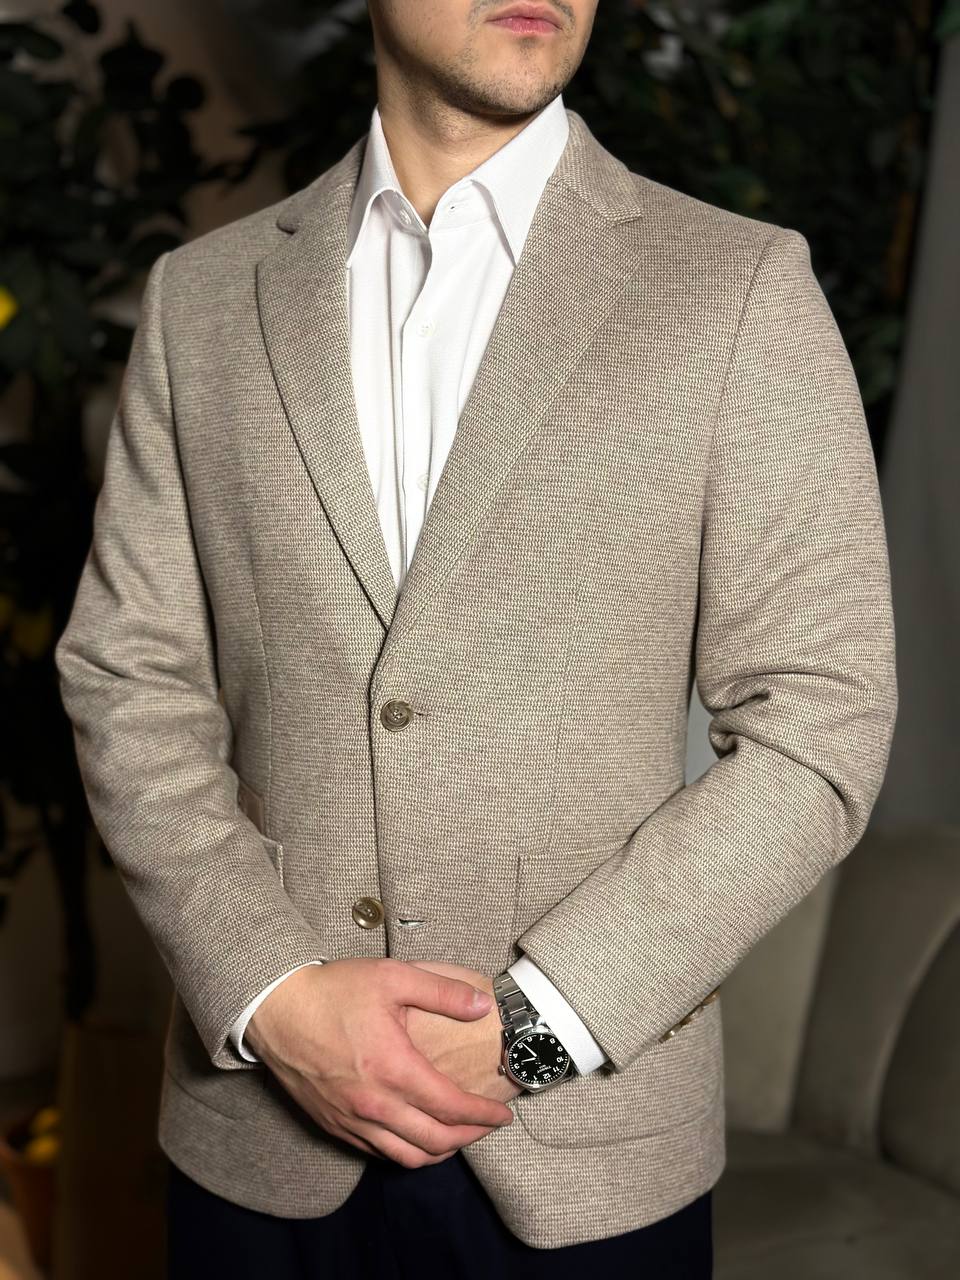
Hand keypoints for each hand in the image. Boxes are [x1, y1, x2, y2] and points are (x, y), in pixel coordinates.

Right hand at [245, 958, 514, 1168]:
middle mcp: (374, 1104)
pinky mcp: (332, 1125)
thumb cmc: (333, 990)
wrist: (275, 1008)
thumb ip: (443, 992)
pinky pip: (376, 1153)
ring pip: (406, 1157)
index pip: (451, 1107)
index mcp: (394, 1068)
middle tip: (487, 1127)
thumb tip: (483, 1006)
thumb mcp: (393, 977)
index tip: (502, 1114)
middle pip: (435, 1142)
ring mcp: (351, 1119)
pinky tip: (415, 1135)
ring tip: (457, 1137)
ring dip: (439, 1152)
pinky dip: (405, 1151)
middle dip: (469, 1138)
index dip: (483, 1116)